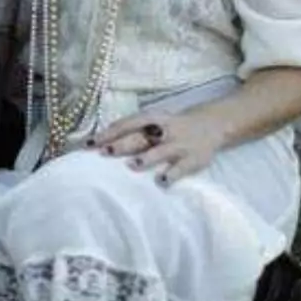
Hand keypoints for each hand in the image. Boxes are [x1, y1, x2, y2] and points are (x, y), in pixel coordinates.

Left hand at [88, 110, 225, 183]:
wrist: (211, 125)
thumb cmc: (170, 126)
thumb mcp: (154, 123)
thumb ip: (133, 132)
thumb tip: (101, 142)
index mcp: (153, 118)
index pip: (128, 123)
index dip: (109, 132)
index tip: (90, 143)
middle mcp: (165, 130)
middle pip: (140, 137)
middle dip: (123, 144)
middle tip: (103, 151)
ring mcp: (179, 145)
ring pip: (161, 151)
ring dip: (147, 157)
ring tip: (133, 165)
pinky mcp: (192, 160)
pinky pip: (181, 168)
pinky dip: (171, 174)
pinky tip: (161, 182)